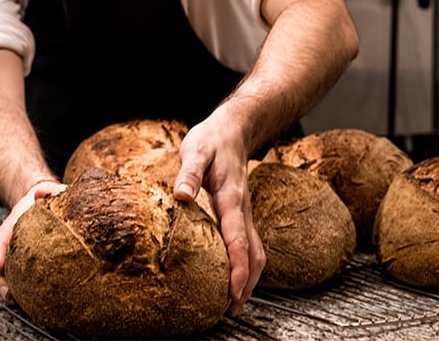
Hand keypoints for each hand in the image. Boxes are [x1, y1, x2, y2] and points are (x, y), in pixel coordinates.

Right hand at [0, 179, 66, 299]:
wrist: (37, 199)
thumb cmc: (42, 198)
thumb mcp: (46, 192)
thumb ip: (48, 191)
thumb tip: (50, 192)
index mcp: (14, 221)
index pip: (2, 236)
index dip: (0, 251)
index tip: (1, 265)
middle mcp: (7, 235)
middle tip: (7, 293)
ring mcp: (8, 246)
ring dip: (1, 283)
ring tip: (11, 298)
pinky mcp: (14, 256)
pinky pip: (6, 271)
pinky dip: (8, 284)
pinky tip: (18, 297)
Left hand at [173, 109, 264, 315]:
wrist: (233, 129)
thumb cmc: (211, 140)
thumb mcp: (195, 149)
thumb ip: (189, 172)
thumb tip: (181, 195)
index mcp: (231, 197)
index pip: (237, 238)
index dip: (237, 267)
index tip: (232, 292)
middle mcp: (242, 209)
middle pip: (254, 253)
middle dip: (247, 283)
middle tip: (232, 309)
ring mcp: (245, 212)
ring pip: (257, 250)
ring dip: (250, 277)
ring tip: (235, 302)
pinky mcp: (242, 212)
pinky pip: (250, 243)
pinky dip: (247, 264)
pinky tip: (235, 275)